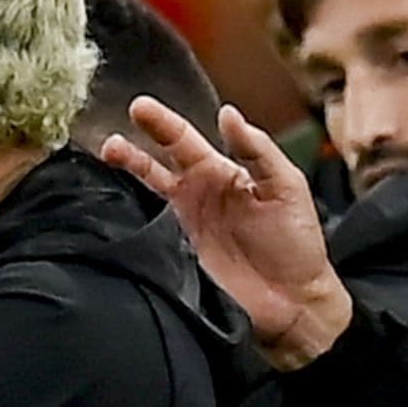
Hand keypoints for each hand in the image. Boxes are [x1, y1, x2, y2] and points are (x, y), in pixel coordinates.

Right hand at [102, 97, 350, 368]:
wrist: (294, 300)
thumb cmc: (298, 242)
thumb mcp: (287, 187)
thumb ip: (258, 150)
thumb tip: (229, 114)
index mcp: (225, 172)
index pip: (187, 140)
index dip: (164, 122)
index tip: (141, 107)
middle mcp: (200, 190)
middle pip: (161, 156)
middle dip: (139, 137)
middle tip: (121, 123)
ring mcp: (185, 219)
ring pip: (148, 185)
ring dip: (128, 166)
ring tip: (109, 149)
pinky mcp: (177, 246)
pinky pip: (147, 221)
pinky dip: (130, 204)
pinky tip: (117, 191)